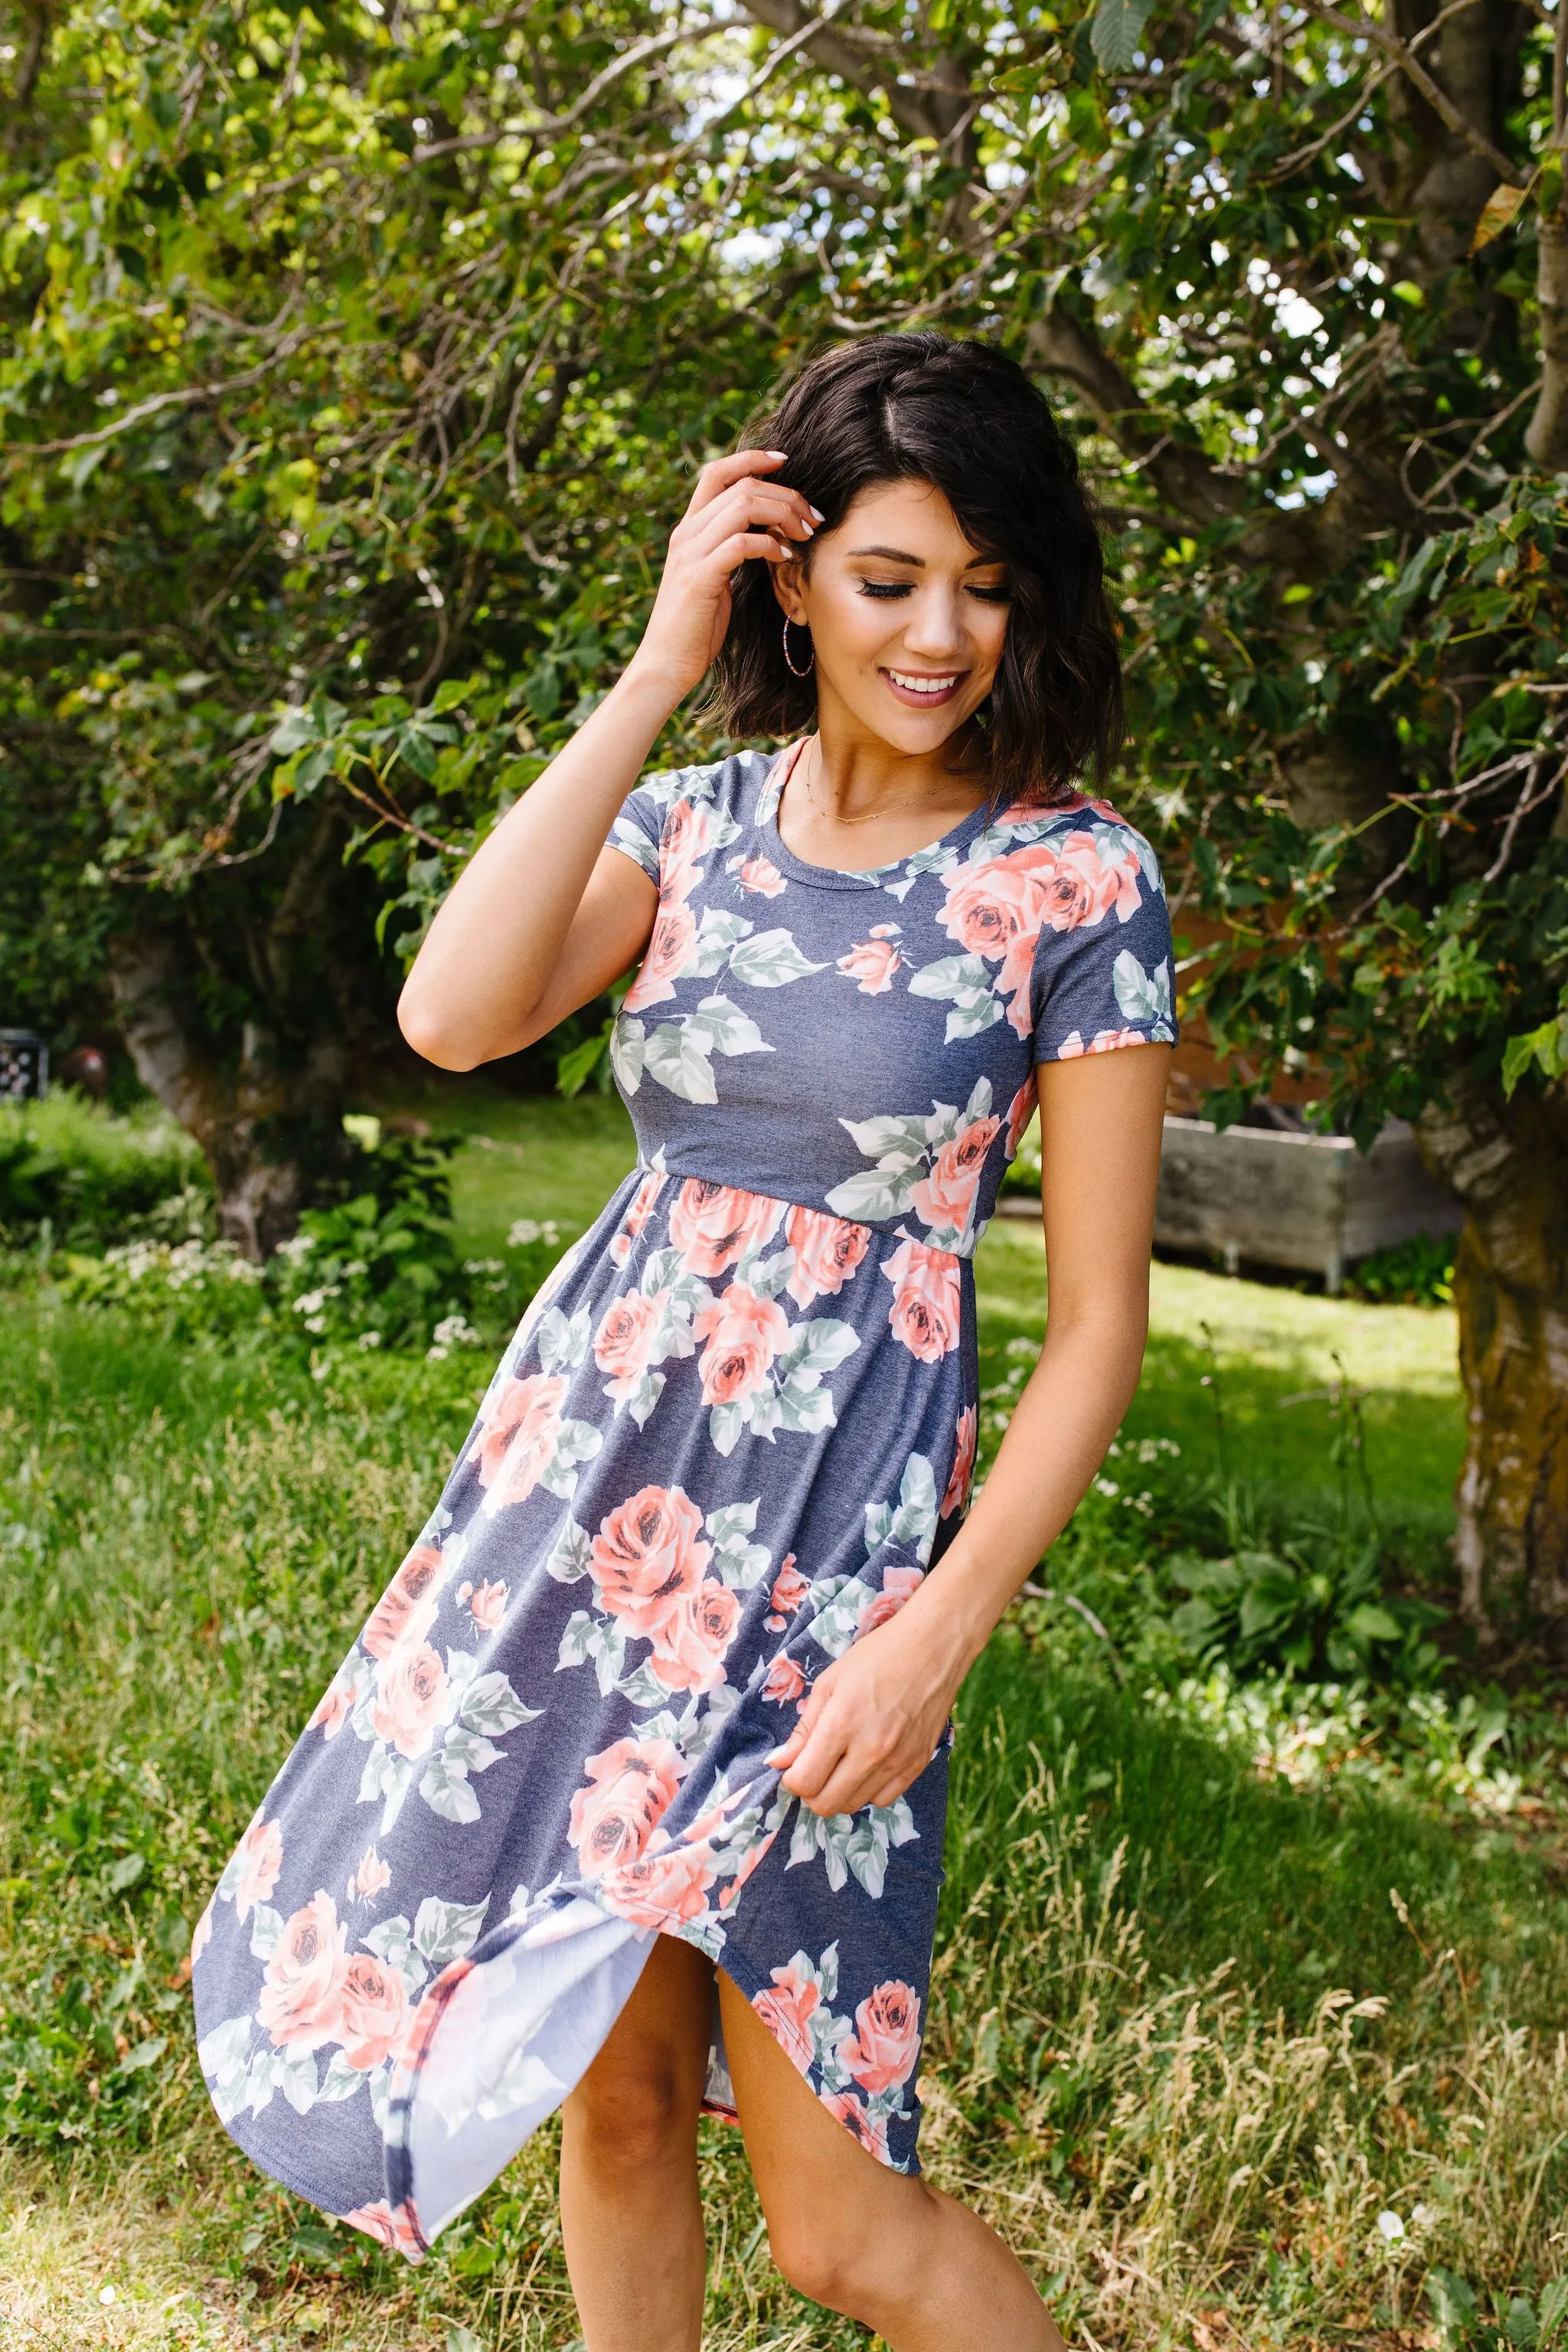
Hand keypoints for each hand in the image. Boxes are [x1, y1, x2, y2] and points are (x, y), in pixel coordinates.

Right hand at [628, 450, 822, 700]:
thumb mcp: (716, 578)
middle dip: (785, 495)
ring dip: (784, 515)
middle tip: (812, 518)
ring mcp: (691, 553)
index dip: (752, 458)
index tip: (785, 462)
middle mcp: (687, 533)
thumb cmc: (696, 626)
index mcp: (689, 528)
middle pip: (741, 485)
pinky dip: (770, 545)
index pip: (717, 472)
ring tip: (805, 534)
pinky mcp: (700, 577)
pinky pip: (742, 543)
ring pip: (744, 506)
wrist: (667, 663)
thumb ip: (732, 549)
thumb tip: (768, 534)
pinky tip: (786, 558)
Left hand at [764, 1610, 961, 1818]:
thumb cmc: (876, 1656)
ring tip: (840, 1763)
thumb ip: (803, 1728)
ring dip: (838, 1791)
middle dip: (811, 1791)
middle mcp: (870, 1750)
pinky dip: (867, 1790)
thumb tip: (778, 1762)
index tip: (794, 1764)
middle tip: (813, 1768)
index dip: (791, 1778)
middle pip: (826, 1804)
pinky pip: (883, 1801)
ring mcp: (897, 1761)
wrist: (933, 1648)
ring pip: (853, 1806)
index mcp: (841, 1724)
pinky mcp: (917, 1765)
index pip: (804, 1782)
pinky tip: (866, 1765)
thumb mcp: (829, 1682)